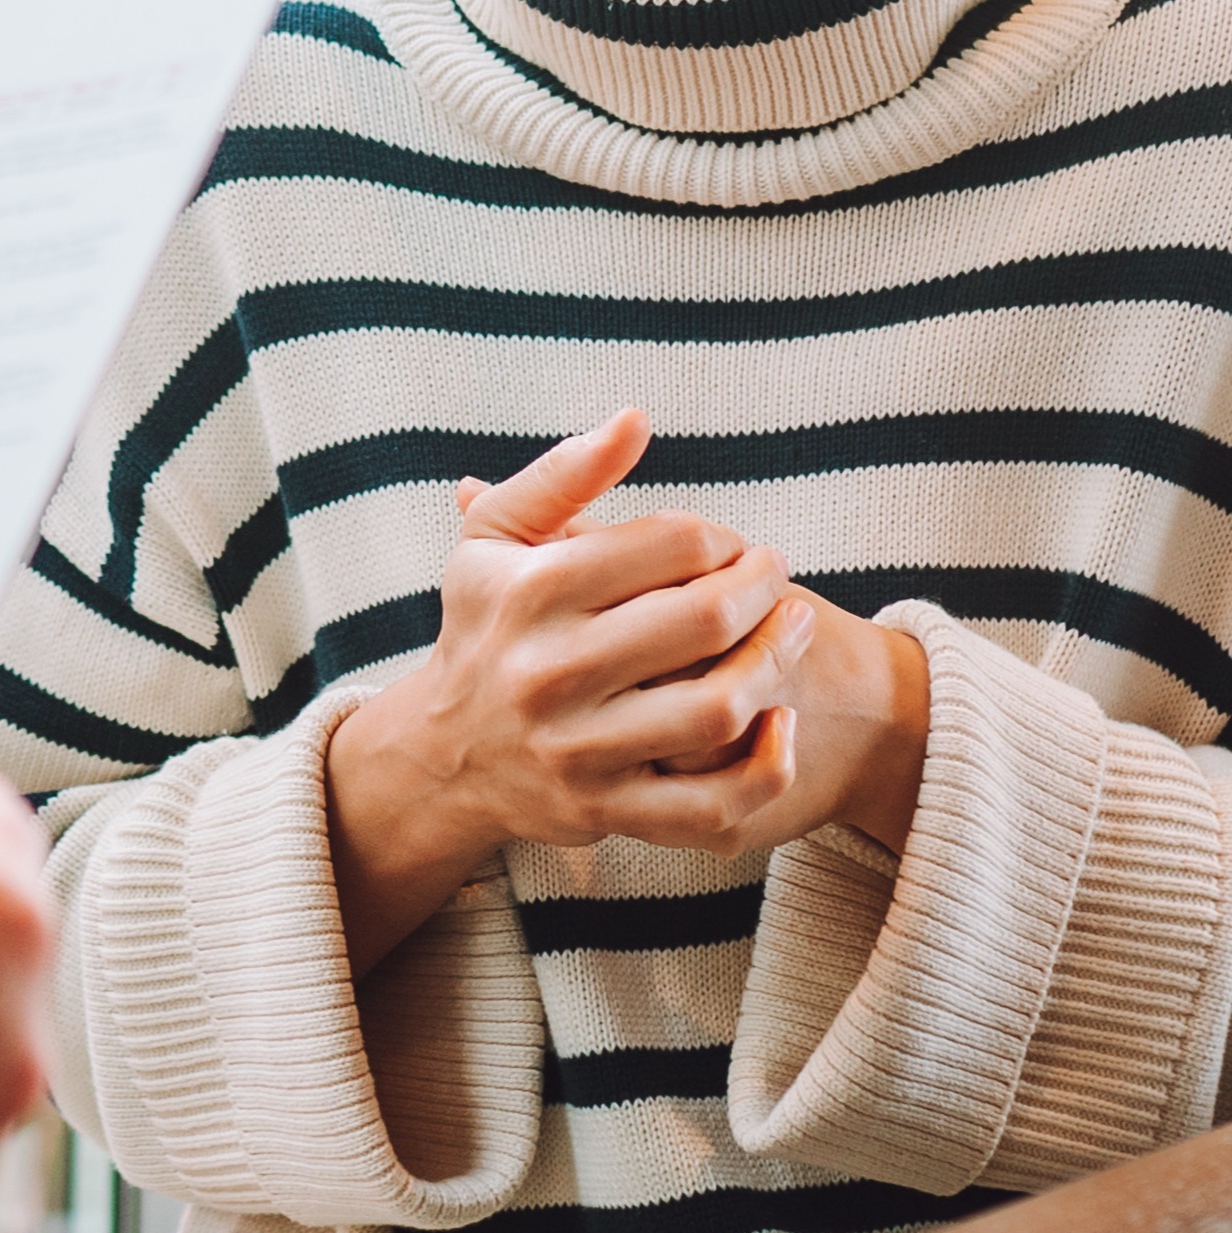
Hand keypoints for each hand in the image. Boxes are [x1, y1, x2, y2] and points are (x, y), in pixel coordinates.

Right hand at [321, 413, 810, 965]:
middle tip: (773, 575)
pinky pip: (712, 807)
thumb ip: (564, 474)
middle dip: (762, 587)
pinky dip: (765, 768)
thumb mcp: (497, 540)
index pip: (669, 544)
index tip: (727, 543)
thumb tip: (636, 419)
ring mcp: (579, 751)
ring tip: (790, 630)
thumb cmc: (488, 626)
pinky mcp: (607, 812)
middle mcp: (549, 673)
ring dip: (775, 663)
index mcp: (530, 592)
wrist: (442, 755)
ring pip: (717, 710)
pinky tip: (779, 724)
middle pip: (705, 621)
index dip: (720, 535)